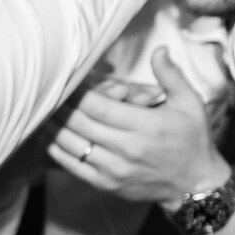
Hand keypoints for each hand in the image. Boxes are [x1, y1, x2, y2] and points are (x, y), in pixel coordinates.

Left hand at [48, 50, 229, 203]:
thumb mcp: (190, 103)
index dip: (77, 92)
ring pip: (71, 145)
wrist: (194, 184)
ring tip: (40, 109)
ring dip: (52, 126)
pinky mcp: (106, 184)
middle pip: (81, 123)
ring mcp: (114, 169)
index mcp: (146, 126)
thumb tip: (159, 49)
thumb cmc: (191, 139)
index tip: (67, 79)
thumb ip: (171, 75)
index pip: (99, 106)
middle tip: (48, 90)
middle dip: (61, 105)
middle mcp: (127, 149)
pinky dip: (55, 149)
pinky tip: (46, 135)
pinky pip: (72, 166)